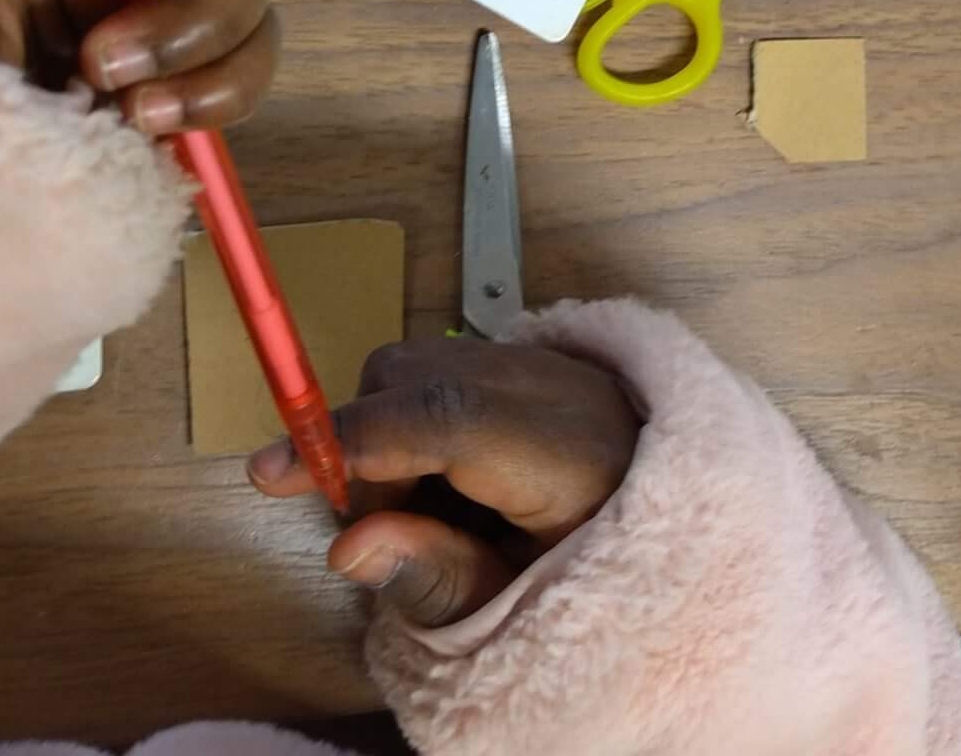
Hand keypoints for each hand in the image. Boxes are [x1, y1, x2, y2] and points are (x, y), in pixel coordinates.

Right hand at [248, 337, 643, 626]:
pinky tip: (460, 486)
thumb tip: (347, 549)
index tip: (273, 471)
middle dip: (368, 449)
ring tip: (441, 515)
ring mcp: (546, 359)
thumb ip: (443, 582)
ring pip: (414, 369)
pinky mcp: (531, 354)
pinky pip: (442, 371)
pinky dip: (420, 424)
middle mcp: (558, 385)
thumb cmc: (612, 574)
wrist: (687, 525)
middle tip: (392, 532)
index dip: (351, 439)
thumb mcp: (533, 606)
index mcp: (570, 452)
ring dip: (392, 437)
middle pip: (410, 378)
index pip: (442, 417)